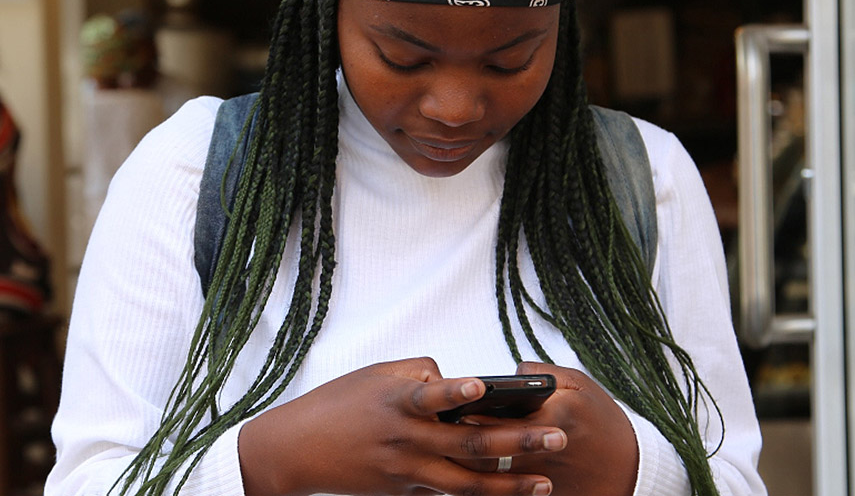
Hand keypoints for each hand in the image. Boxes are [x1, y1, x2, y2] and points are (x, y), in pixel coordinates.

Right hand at [238, 357, 567, 495]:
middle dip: (518, 442)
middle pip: (469, 445)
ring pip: (466, 484)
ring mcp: (407, 471)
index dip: (454, 391)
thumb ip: (420, 372)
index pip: (429, 395)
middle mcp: (406, 440)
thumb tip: (457, 379)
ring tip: (545, 484)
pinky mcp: (405, 491)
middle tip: (557, 437)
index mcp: (396, 403)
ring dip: (509, 486)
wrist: (297, 451)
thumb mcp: (374, 375)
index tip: (481, 387)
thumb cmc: (337, 404)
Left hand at [457, 362, 639, 495]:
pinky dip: (489, 486)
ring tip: (457, 451)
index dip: (465, 412)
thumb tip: (507, 374)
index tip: (451, 407)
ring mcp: (540, 479)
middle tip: (445, 429)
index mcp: (550, 416)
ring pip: (489, 475)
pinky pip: (504, 493)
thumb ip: (541, 372)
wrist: (631, 469)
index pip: (493, 415)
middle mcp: (542, 450)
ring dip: (470, 464)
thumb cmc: (604, 423)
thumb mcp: (580, 385)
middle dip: (461, 438)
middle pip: (484, 448)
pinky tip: (478, 475)